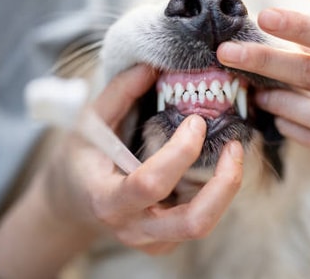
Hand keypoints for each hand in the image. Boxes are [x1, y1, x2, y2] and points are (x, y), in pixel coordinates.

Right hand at [0, 65, 242, 278]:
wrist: (75, 203)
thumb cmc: (82, 160)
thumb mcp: (90, 123)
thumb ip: (119, 94)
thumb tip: (152, 67)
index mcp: (107, 200)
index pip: (149, 184)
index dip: (180, 152)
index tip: (196, 121)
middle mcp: (134, 229)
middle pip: (193, 222)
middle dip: (224, 184)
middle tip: (234, 147)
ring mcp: (154, 241)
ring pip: (204, 225)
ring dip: (227, 189)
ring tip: (233, 153)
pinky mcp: (168, 242)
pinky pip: (201, 221)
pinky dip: (217, 193)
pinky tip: (216, 166)